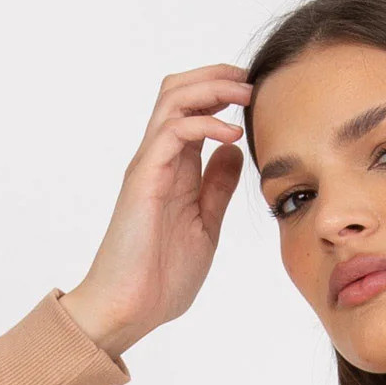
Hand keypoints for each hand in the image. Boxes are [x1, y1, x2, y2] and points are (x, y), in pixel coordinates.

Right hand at [59, 63, 253, 358]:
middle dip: (216, 77)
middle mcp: (158, 159)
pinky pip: (172, 133)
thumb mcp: (205, 225)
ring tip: (245, 93)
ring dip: (211, 88)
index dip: (221, 93)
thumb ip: (217, 188)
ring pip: (173, 101)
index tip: (255, 93)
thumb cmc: (161, 276)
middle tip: (251, 79)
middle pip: (178, 92)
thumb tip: (234, 152)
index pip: (193, 111)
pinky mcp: (144, 179)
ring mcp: (149, 165)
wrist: (129, 307)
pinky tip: (231, 133)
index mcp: (175, 169)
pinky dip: (204, 124)